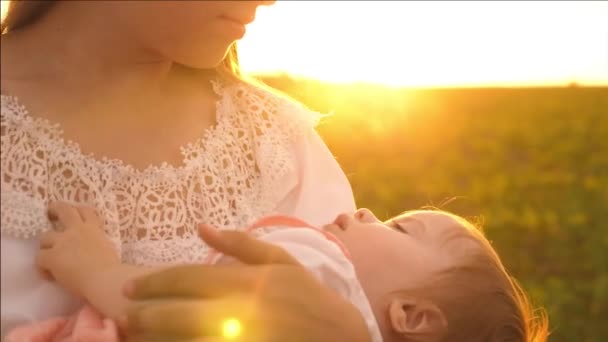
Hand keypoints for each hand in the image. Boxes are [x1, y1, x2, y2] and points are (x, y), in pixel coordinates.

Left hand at [36, 201, 120, 297]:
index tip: (78, 218)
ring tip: (50, 256)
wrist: (105, 280)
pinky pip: (40, 258)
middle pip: (63, 209)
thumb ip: (98, 242)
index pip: (86, 210)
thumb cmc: (113, 268)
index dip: (79, 211)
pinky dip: (43, 267)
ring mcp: (62, 242)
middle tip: (52, 216)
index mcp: (94, 228)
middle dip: (55, 209)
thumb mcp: (108, 248)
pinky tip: (50, 276)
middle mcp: (77, 230)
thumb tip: (92, 249)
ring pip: (45, 236)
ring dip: (47, 246)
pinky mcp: (52, 257)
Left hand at [123, 225, 371, 341]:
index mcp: (244, 282)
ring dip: (153, 338)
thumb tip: (202, 228)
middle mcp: (236, 313)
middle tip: (124, 314)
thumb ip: (239, 243)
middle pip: (175, 314)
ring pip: (182, 340)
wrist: (336, 336)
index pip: (186, 279)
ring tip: (134, 334)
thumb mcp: (280, 260)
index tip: (130, 287)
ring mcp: (236, 340)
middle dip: (143, 315)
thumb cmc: (306, 295)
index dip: (153, 283)